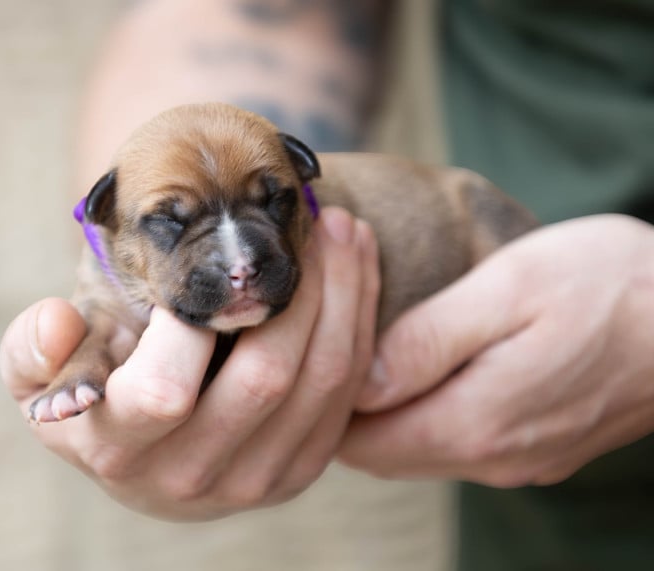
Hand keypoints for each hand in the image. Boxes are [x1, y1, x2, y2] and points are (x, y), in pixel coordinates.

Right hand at [0, 207, 379, 519]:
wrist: (148, 448)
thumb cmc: (99, 388)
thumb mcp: (43, 370)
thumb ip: (33, 348)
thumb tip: (58, 321)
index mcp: (119, 448)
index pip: (163, 392)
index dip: (190, 321)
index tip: (209, 263)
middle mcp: (191, 478)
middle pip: (265, 380)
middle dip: (296, 288)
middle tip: (311, 216)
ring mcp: (255, 481)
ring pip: (321, 382)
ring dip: (343, 295)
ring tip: (343, 231)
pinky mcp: (300, 469)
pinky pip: (346, 396)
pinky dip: (359, 326)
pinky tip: (355, 273)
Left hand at [340, 214, 653, 486]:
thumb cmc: (608, 285)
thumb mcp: (507, 290)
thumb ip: (427, 342)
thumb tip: (359, 383)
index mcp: (475, 422)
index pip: (360, 442)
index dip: (327, 399)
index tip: (320, 346)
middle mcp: (492, 458)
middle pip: (383, 452)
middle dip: (350, 407)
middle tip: (337, 339)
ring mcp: (520, 461)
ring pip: (417, 449)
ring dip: (388, 410)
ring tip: (377, 348)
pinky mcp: (540, 449)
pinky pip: (457, 444)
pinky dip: (427, 413)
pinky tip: (430, 369)